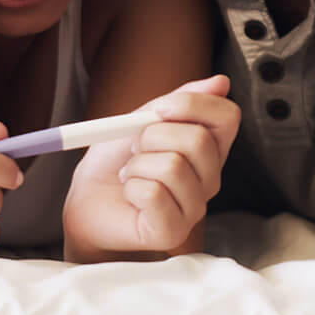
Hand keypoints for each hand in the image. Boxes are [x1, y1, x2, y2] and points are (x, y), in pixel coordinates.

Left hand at [64, 75, 240, 258]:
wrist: (86, 197)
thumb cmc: (116, 159)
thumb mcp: (143, 119)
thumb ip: (180, 101)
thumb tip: (221, 82)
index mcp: (209, 147)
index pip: (228, 116)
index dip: (193, 104)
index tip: (160, 110)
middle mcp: (209, 178)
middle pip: (198, 140)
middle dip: (152, 136)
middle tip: (135, 149)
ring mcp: (194, 208)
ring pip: (173, 167)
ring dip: (137, 166)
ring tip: (130, 175)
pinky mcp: (172, 231)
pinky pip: (154, 194)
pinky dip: (131, 188)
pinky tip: (130, 197)